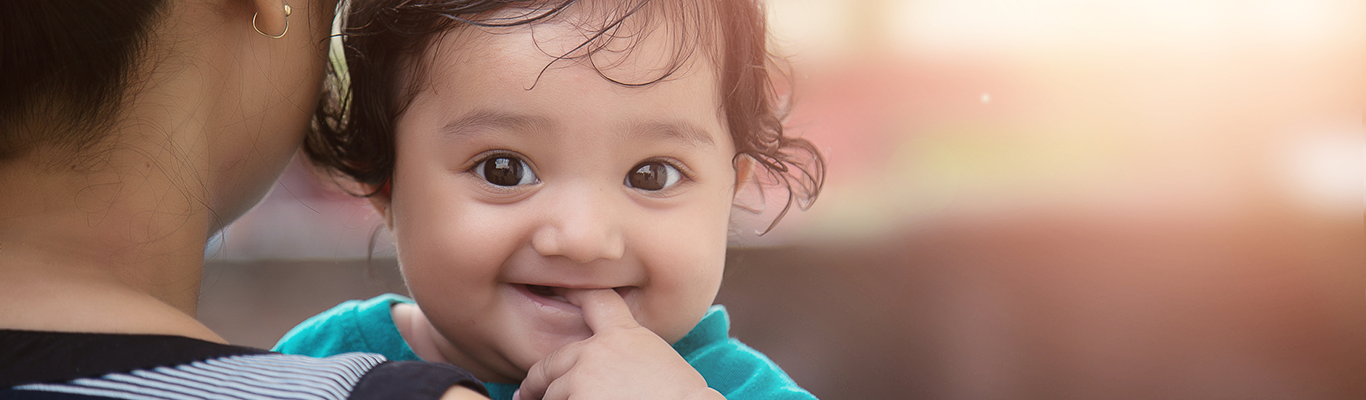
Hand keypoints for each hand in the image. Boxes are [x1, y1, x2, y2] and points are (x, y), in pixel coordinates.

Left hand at [513, 289, 722, 399]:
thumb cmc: (682, 396)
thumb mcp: (658, 361)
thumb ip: (627, 354)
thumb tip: (609, 372)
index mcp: (624, 334)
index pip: (597, 302)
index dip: (575, 293)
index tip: (559, 288)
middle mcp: (598, 349)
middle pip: (554, 360)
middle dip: (538, 381)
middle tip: (527, 394)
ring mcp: (583, 374)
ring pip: (551, 393)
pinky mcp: (576, 397)